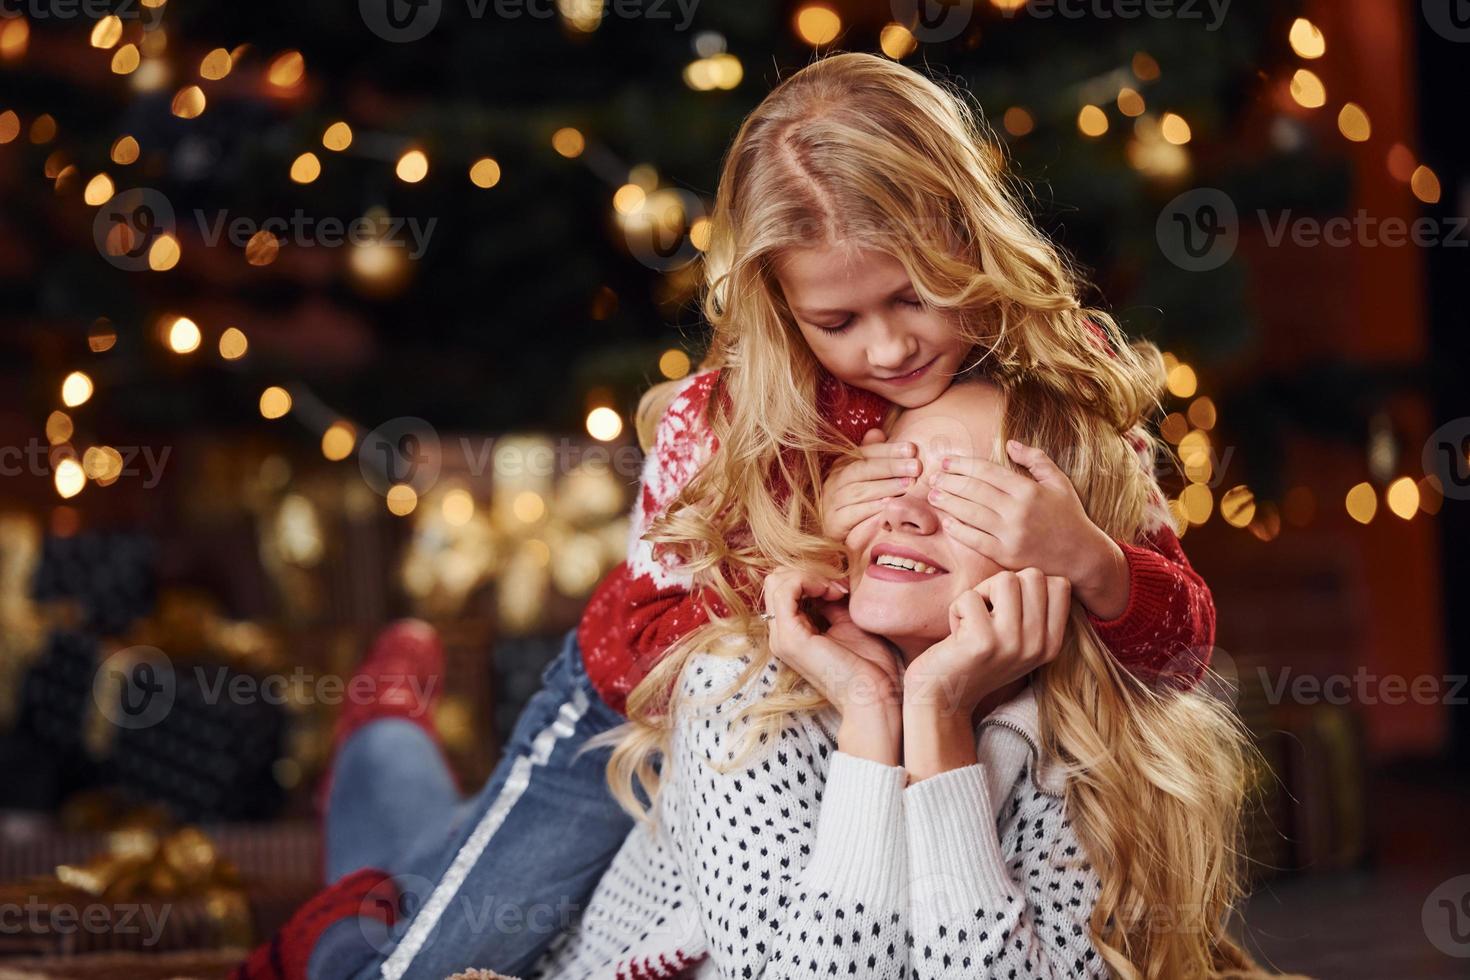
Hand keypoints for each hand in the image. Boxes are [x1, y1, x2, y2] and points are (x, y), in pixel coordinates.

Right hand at [762, 567, 901, 763]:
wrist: (874, 696)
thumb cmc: (870, 666)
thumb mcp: (848, 622)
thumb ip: (832, 603)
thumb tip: (829, 582)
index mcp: (792, 632)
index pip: (784, 586)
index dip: (813, 577)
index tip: (842, 588)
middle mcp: (781, 635)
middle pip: (776, 581)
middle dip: (809, 573)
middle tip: (839, 588)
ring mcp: (782, 637)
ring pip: (777, 581)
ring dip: (811, 576)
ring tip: (836, 591)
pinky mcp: (791, 637)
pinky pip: (786, 591)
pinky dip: (809, 581)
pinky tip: (832, 593)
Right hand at [819, 429, 918, 541]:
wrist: (834, 531)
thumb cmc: (856, 502)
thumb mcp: (863, 477)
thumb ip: (872, 456)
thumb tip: (877, 432)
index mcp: (843, 465)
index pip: (866, 452)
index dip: (889, 450)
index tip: (912, 449)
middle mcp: (835, 480)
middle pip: (863, 469)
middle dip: (891, 466)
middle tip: (916, 467)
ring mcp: (832, 501)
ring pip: (859, 491)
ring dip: (886, 487)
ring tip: (908, 484)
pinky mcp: (834, 522)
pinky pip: (853, 514)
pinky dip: (871, 509)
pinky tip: (889, 506)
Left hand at [902, 569, 1069, 780]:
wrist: (943, 698)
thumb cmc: (976, 659)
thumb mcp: (1017, 640)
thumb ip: (1032, 610)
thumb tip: (1034, 570)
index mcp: (1051, 644)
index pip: (1060, 584)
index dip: (1026, 585)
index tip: (1007, 609)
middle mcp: (1038, 645)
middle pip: (1033, 576)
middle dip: (1002, 585)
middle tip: (986, 612)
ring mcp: (1013, 643)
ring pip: (1006, 580)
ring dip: (980, 593)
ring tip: (973, 620)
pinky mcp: (982, 642)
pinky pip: (970, 596)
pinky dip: (956, 609)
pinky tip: (956, 635)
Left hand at [925, 439, 1128, 618]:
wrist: (1082, 556)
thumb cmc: (1069, 516)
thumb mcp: (1058, 481)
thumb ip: (1035, 459)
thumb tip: (1010, 443)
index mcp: (1028, 490)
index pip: (987, 471)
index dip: (963, 464)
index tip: (946, 461)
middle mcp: (1017, 511)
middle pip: (974, 490)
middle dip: (949, 481)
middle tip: (933, 477)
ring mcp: (1010, 534)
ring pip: (970, 513)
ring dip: (947, 503)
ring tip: (933, 495)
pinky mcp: (1006, 555)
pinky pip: (975, 541)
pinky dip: (958, 530)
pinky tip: (947, 522)